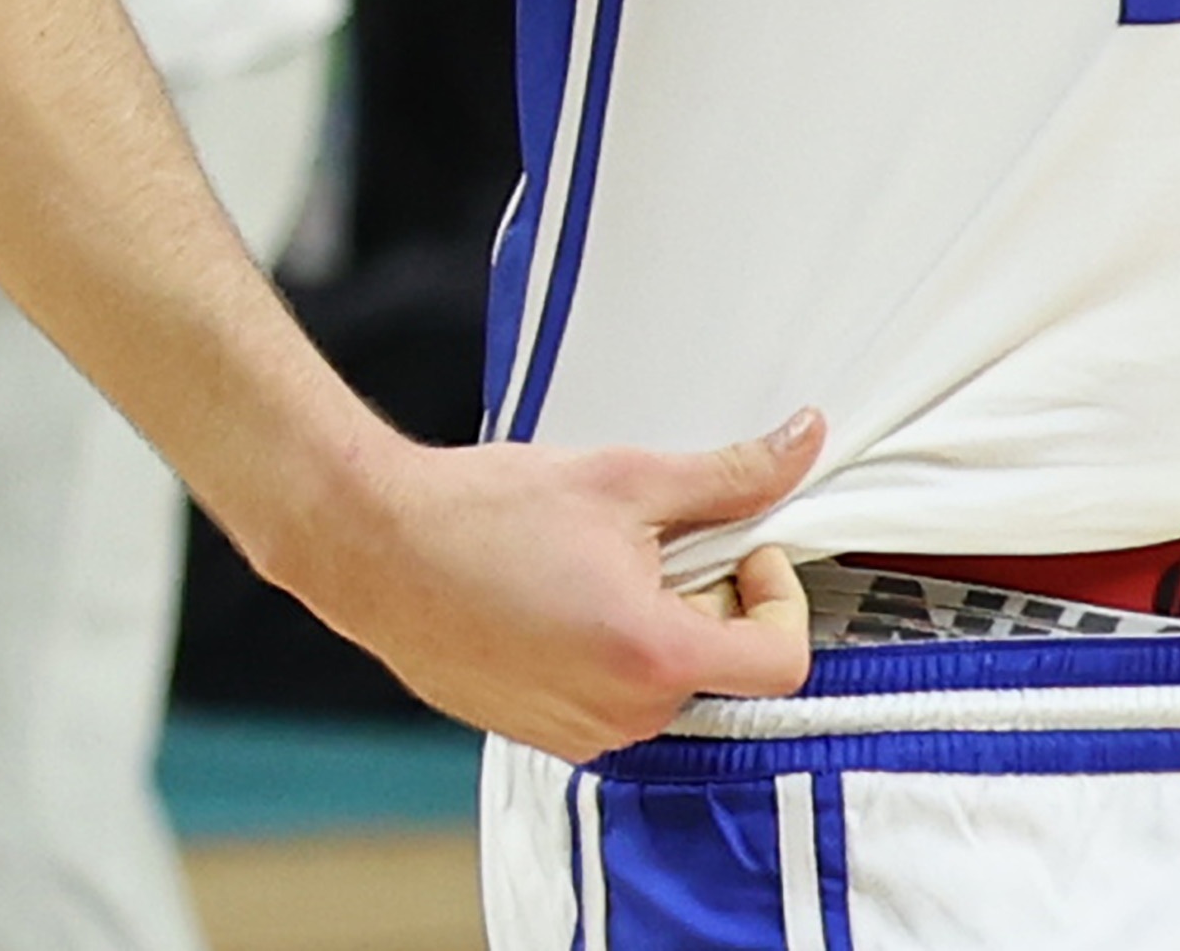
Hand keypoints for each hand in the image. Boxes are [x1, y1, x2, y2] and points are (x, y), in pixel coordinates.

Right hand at [294, 411, 824, 755]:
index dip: (778, 597)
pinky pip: (617, 698)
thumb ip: (730, 476)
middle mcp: (621, 714)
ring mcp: (579, 733)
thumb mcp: (626, 480)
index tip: (743, 550)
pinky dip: (614, 650)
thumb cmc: (484, 515)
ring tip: (598, 566)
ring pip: (669, 682)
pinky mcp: (544, 734)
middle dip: (711, 598)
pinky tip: (566, 597)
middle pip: (723, 666)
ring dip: (660, 622)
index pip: (781, 663)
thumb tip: (800, 446)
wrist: (378, 549)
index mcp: (651, 655)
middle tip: (656, 541)